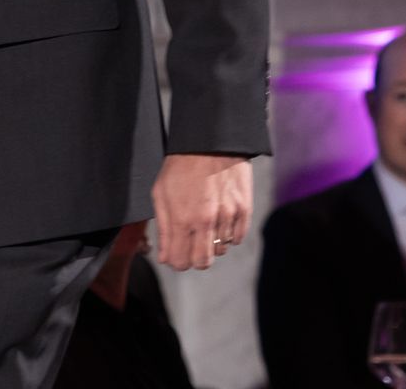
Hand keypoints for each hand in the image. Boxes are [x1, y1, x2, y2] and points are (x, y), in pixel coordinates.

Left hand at [151, 153, 251, 269]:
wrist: (209, 143)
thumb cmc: (180, 167)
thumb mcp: (160, 194)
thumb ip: (163, 229)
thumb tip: (164, 256)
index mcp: (183, 219)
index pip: (181, 261)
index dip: (176, 262)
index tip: (174, 256)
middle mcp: (207, 222)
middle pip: (204, 262)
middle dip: (194, 259)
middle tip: (189, 246)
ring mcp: (228, 217)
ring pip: (222, 250)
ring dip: (211, 244)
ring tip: (204, 224)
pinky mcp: (244, 210)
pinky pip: (238, 238)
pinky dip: (228, 235)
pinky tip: (219, 220)